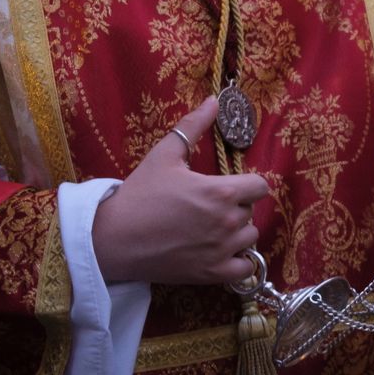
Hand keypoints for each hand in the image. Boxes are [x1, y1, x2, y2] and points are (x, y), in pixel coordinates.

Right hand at [93, 97, 270, 285]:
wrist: (113, 238)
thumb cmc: (139, 194)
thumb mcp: (165, 154)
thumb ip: (192, 126)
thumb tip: (214, 100)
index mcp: (221, 191)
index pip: (260, 186)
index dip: (247, 184)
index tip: (229, 186)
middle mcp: (228, 221)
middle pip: (251, 210)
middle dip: (236, 207)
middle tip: (208, 207)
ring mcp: (222, 250)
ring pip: (249, 237)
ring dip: (237, 233)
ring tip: (211, 228)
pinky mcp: (212, 273)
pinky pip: (245, 269)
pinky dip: (239, 261)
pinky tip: (221, 252)